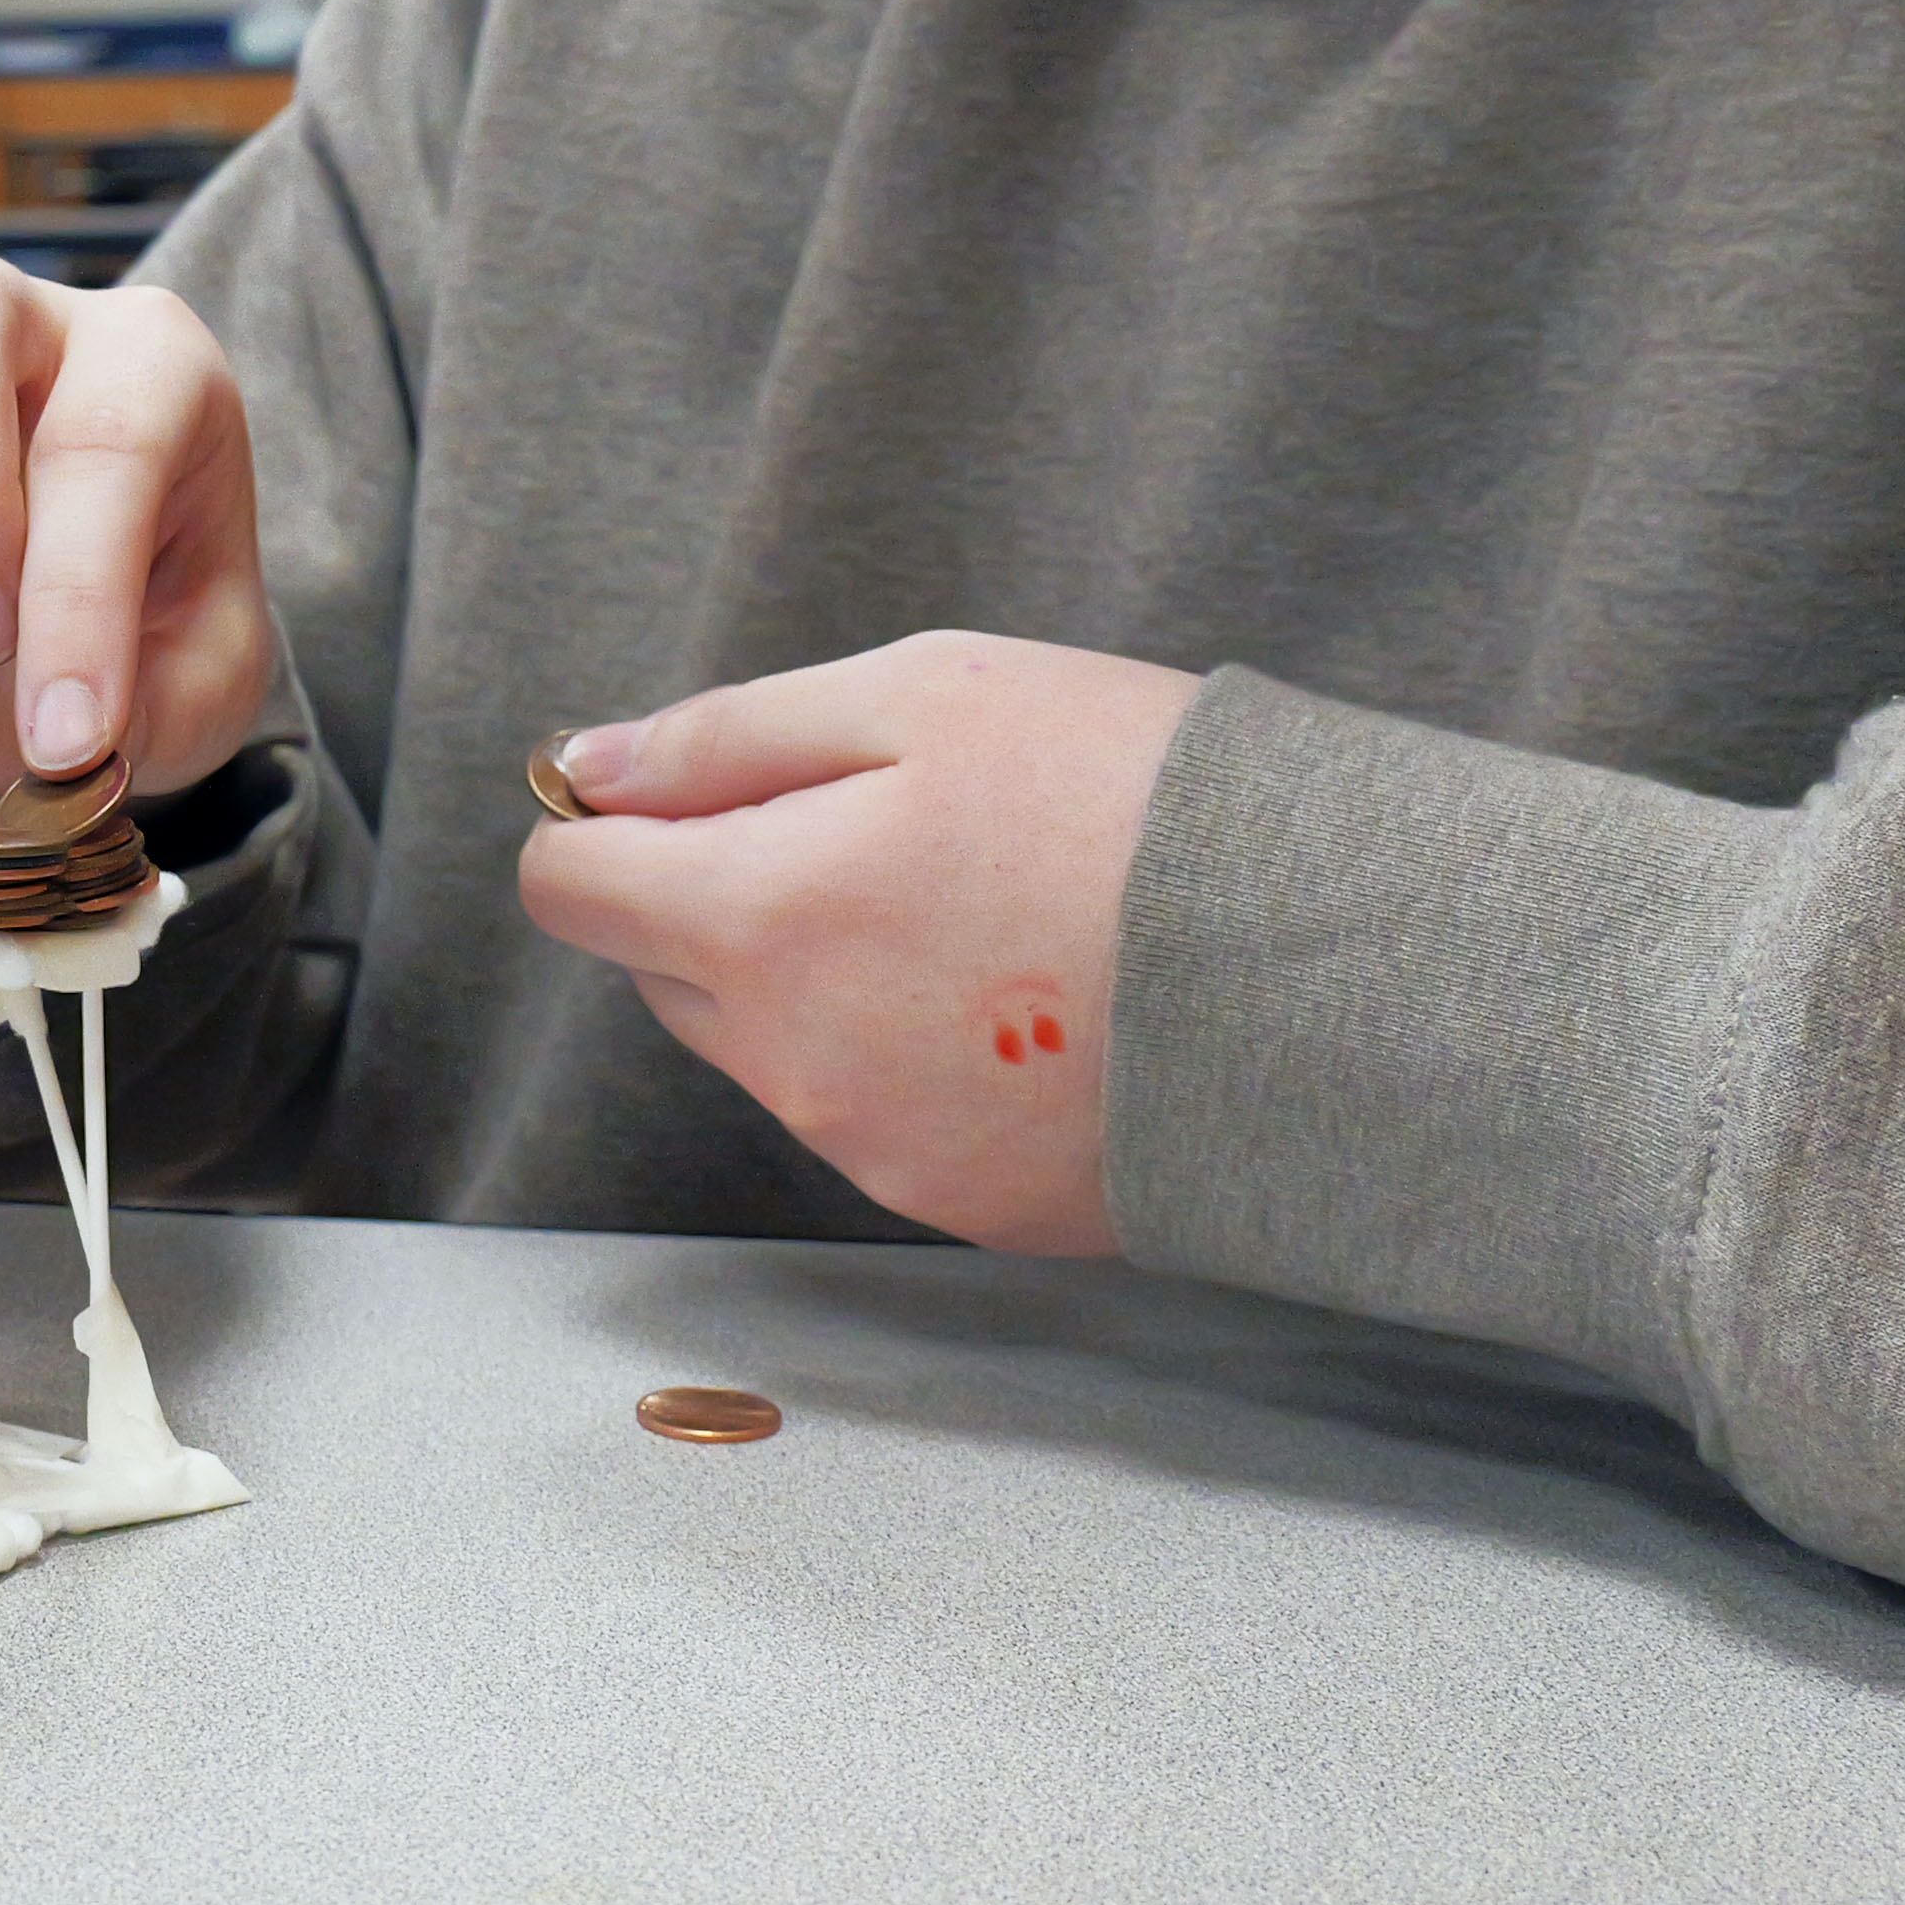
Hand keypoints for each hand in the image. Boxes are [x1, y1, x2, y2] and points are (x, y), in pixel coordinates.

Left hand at [517, 632, 1195, 1254]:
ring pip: (771, 1045)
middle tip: (880, 828)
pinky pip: (873, 1114)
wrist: (1332, 974)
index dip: (611, 821)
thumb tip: (588, 768)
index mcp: (758, 922)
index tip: (689, 788)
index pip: (572, 886)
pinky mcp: (965, 1207)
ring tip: (977, 907)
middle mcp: (792, 1062)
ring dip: (820, 975)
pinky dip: (911, 1052)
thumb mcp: (922, 697)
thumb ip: (727, 738)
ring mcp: (877, 1149)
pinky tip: (1023, 993)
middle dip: (727, 892)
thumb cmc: (1128, 801)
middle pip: (669, 966)